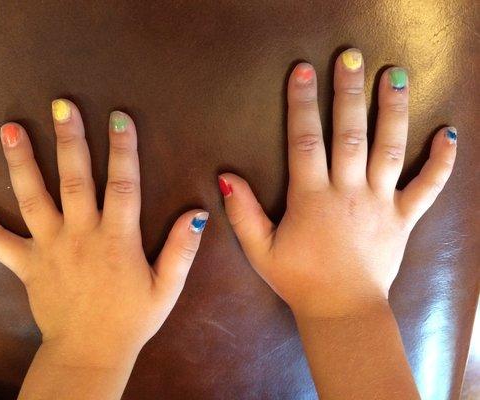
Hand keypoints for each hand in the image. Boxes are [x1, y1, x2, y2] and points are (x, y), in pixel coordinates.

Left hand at [0, 100, 207, 366]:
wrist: (90, 353)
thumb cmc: (132, 319)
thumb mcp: (167, 287)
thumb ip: (182, 249)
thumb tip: (197, 213)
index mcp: (117, 240)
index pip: (123, 185)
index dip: (123, 150)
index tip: (118, 118)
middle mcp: (80, 236)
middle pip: (74, 181)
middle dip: (69, 140)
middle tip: (61, 106)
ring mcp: (48, 249)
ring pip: (32, 199)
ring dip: (21, 163)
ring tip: (11, 129)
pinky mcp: (26, 265)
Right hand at [219, 49, 455, 318]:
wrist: (342, 311)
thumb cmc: (299, 280)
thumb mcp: (260, 250)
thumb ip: (243, 213)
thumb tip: (227, 177)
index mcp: (312, 198)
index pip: (305, 141)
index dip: (302, 105)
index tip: (303, 72)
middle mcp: (349, 192)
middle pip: (349, 134)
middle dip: (348, 93)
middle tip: (350, 57)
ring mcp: (380, 203)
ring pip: (389, 149)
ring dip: (392, 111)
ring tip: (395, 77)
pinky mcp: (403, 218)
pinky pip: (427, 187)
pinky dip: (441, 162)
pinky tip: (450, 134)